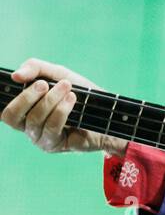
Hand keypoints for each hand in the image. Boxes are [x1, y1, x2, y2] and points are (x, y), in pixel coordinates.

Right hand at [1, 58, 128, 155]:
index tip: (17, 81)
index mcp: (23, 109)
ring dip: (51, 101)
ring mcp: (39, 137)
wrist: (106, 111)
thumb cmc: (78, 92)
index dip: (6, 98)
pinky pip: (52, 128)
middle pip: (12, 115)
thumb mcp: (58, 74)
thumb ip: (36, 69)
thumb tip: (16, 75)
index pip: (4, 109)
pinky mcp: (54, 145)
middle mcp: (26, 125)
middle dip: (28, 97)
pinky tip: (72, 100)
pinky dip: (62, 110)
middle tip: (45, 84)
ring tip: (67, 88)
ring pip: (35, 120)